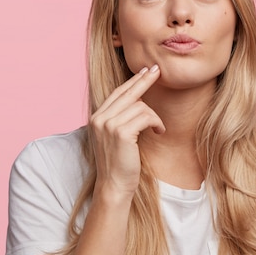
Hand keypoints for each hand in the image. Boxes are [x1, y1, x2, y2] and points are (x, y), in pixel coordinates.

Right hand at [90, 65, 164, 198]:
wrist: (113, 185)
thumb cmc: (119, 162)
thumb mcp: (116, 135)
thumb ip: (120, 117)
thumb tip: (137, 97)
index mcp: (97, 118)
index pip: (117, 92)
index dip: (132, 80)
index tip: (145, 70)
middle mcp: (100, 118)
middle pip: (128, 92)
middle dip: (145, 80)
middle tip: (158, 69)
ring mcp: (109, 125)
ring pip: (140, 105)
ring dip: (154, 117)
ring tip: (157, 128)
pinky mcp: (121, 132)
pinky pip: (146, 116)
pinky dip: (156, 123)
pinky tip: (159, 131)